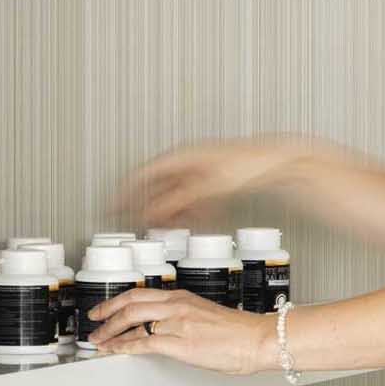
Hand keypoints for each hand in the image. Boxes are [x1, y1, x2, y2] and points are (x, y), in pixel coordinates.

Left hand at [89, 286, 277, 374]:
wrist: (258, 340)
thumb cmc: (239, 333)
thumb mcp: (205, 315)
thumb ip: (182, 317)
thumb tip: (163, 328)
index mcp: (182, 297)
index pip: (140, 294)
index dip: (116, 301)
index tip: (104, 309)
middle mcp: (177, 305)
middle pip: (129, 303)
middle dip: (106, 313)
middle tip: (93, 322)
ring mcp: (177, 323)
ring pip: (132, 321)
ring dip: (110, 332)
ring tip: (99, 340)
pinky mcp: (180, 343)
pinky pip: (143, 343)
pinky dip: (124, 346)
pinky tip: (116, 351)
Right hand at [121, 135, 302, 226]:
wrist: (273, 162)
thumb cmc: (242, 164)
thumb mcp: (203, 189)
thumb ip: (175, 202)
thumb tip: (151, 214)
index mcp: (178, 157)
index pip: (141, 176)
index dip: (124, 193)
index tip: (112, 207)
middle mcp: (186, 162)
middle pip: (157, 187)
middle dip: (145, 207)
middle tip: (132, 222)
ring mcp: (199, 171)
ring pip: (175, 195)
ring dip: (168, 212)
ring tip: (162, 228)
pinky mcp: (213, 181)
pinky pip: (193, 199)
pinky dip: (189, 211)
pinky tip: (192, 222)